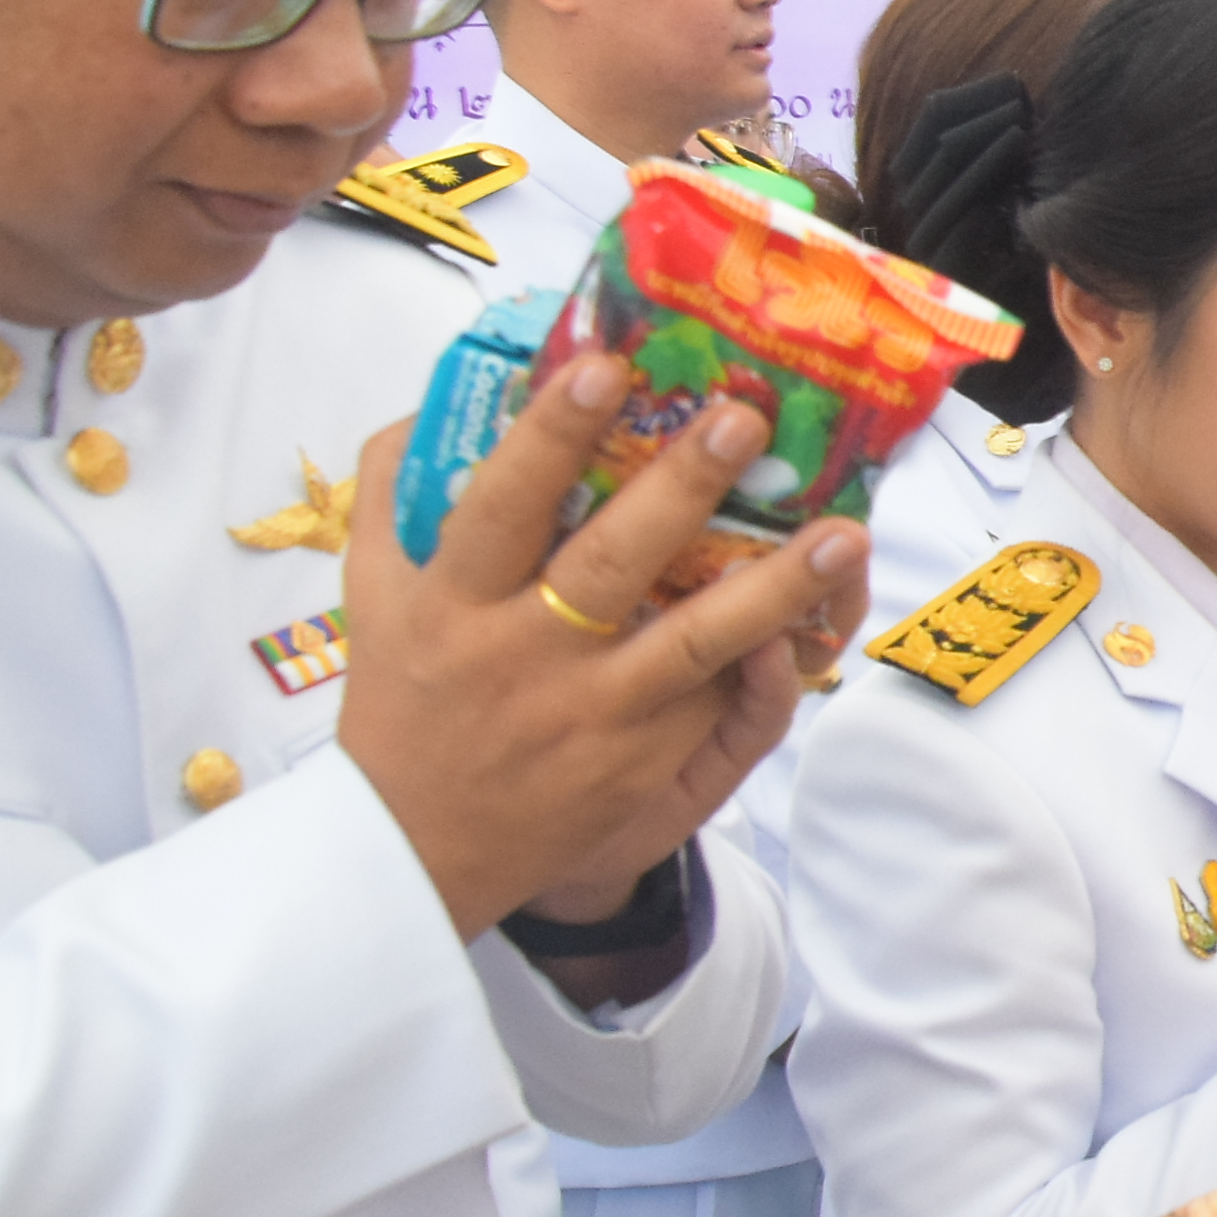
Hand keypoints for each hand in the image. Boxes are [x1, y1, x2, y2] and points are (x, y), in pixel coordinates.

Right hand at [340, 361, 866, 940]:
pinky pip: (711, 702)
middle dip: (682, 487)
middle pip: (611, 562)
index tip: (604, 369)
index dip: (550, 436)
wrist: (412, 848)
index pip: (501, 504)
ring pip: (692, 643)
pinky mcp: (639, 762)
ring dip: (774, 588)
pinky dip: (766, 662)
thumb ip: (396, 492)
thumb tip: (435, 400)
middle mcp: (520, 654)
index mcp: (451, 600)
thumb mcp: (375, 593)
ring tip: (841, 535)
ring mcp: (589, 712)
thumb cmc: (403, 697)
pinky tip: (822, 621)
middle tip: (745, 420)